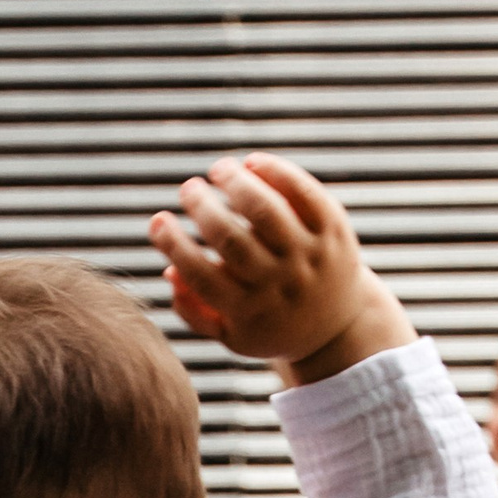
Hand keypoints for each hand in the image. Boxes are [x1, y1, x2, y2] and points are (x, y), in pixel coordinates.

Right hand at [148, 154, 412, 380]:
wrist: (340, 324)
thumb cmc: (272, 323)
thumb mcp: (232, 334)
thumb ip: (195, 311)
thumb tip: (170, 271)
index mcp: (248, 311)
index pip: (201, 276)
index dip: (173, 245)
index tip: (158, 220)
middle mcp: (279, 283)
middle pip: (231, 240)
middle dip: (202, 208)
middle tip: (188, 189)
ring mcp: (309, 255)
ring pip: (266, 211)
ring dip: (236, 183)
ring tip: (218, 170)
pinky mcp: (333, 229)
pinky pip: (304, 192)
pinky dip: (276, 172)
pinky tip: (252, 163)